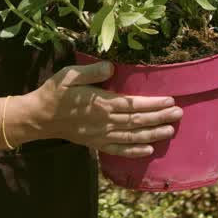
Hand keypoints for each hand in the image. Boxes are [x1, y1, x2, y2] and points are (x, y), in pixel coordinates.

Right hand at [26, 61, 182, 157]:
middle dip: (160, 118)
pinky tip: (148, 150)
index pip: (134, 104)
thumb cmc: (55, 92)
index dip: (154, 103)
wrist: (38, 117)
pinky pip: (119, 149)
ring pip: (133, 136)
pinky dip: (135, 150)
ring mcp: (101, 135)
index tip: (170, 100)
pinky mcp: (95, 143)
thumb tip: (112, 67)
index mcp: (101, 103)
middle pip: (138, 120)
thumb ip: (92, 71)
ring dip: (153, 133)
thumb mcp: (70, 75)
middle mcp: (105, 121)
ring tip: (171, 130)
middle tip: (179, 114)